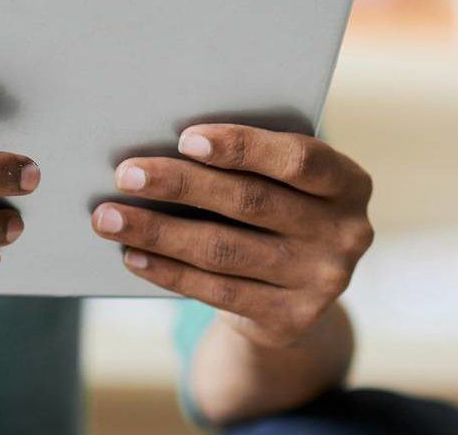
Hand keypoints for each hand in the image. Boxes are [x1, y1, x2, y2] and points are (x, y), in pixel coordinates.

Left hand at [92, 124, 373, 347]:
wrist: (296, 292)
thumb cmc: (277, 212)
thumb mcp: (284, 185)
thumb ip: (251, 164)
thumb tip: (165, 147)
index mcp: (349, 184)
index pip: (298, 160)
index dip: (243, 147)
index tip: (184, 139)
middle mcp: (345, 234)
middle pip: (251, 202)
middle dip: (181, 185)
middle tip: (126, 174)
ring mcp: (321, 281)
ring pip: (224, 250)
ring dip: (158, 231)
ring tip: (108, 217)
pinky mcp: (289, 319)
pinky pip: (216, 291)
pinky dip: (168, 271)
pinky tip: (133, 255)